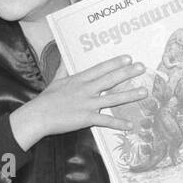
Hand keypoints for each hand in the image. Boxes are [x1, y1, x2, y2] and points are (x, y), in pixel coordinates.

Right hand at [11, 56, 147, 148]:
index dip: (115, 63)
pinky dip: (118, 124)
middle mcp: (86, 90)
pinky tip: (131, 125)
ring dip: (129, 95)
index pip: (100, 69)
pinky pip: (105, 121)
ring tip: (144, 92)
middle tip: (142, 67)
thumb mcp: (55, 80)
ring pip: (112, 99)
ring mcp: (87, 104)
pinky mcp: (86, 118)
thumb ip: (63, 68)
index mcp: (79, 80)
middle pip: (110, 80)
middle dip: (127, 73)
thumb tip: (64, 57)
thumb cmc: (46, 99)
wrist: (37, 116)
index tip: (128, 58)